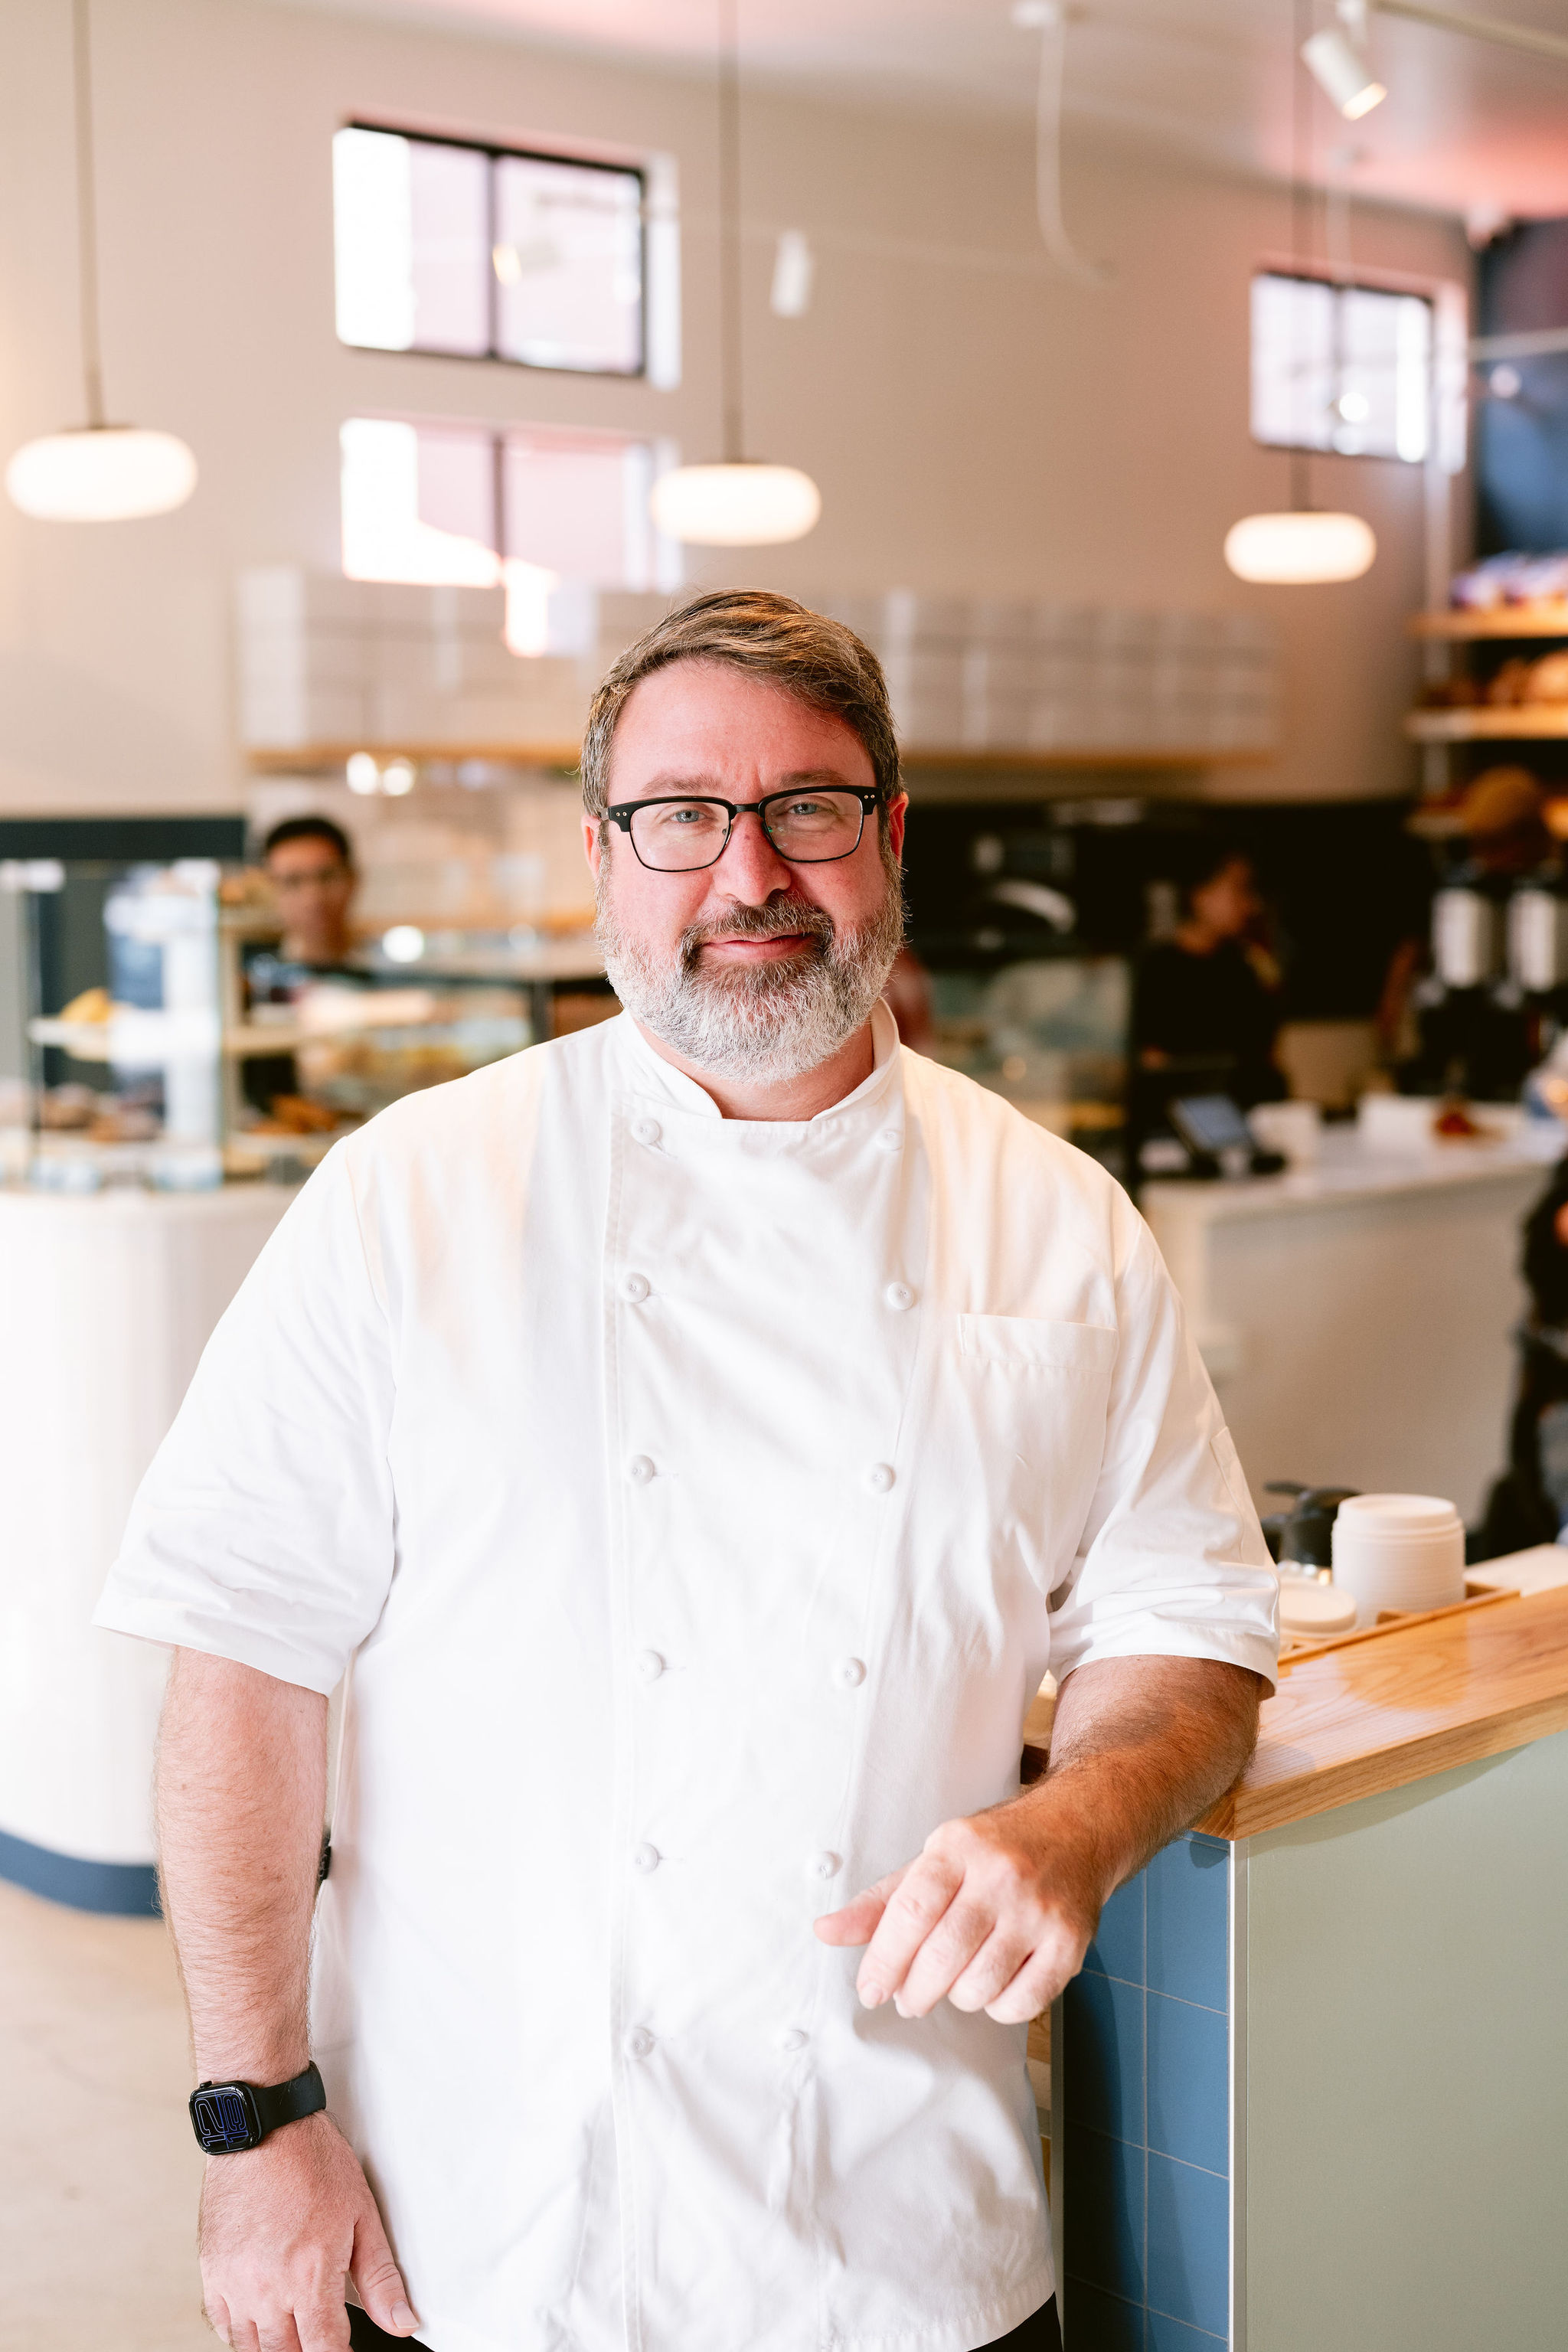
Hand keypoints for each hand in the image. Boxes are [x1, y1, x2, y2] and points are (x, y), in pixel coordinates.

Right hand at [199, 2110, 418, 2351]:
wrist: (265, 2128)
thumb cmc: (313, 2162)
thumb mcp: (362, 2216)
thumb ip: (381, 2278)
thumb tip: (403, 2322)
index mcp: (309, 2276)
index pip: (324, 2351)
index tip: (344, 2351)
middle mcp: (267, 2288)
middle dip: (306, 2350)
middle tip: (320, 2335)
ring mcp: (235, 2283)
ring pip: (251, 2348)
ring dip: (275, 2346)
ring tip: (294, 2330)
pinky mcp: (212, 2271)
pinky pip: (222, 2325)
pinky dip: (242, 2333)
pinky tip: (260, 2321)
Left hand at [812, 1790, 1101, 2024]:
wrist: (1078, 1828)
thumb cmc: (996, 1849)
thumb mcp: (935, 1858)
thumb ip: (881, 1902)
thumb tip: (825, 1932)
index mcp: (959, 1847)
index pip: (911, 1909)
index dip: (884, 1958)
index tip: (870, 1988)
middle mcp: (1001, 1875)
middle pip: (943, 1955)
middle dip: (915, 1990)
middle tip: (908, 1997)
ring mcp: (1040, 1910)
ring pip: (980, 1985)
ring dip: (957, 1998)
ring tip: (956, 1981)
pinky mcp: (1071, 1942)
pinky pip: (1023, 2003)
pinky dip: (999, 2008)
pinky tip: (995, 1984)